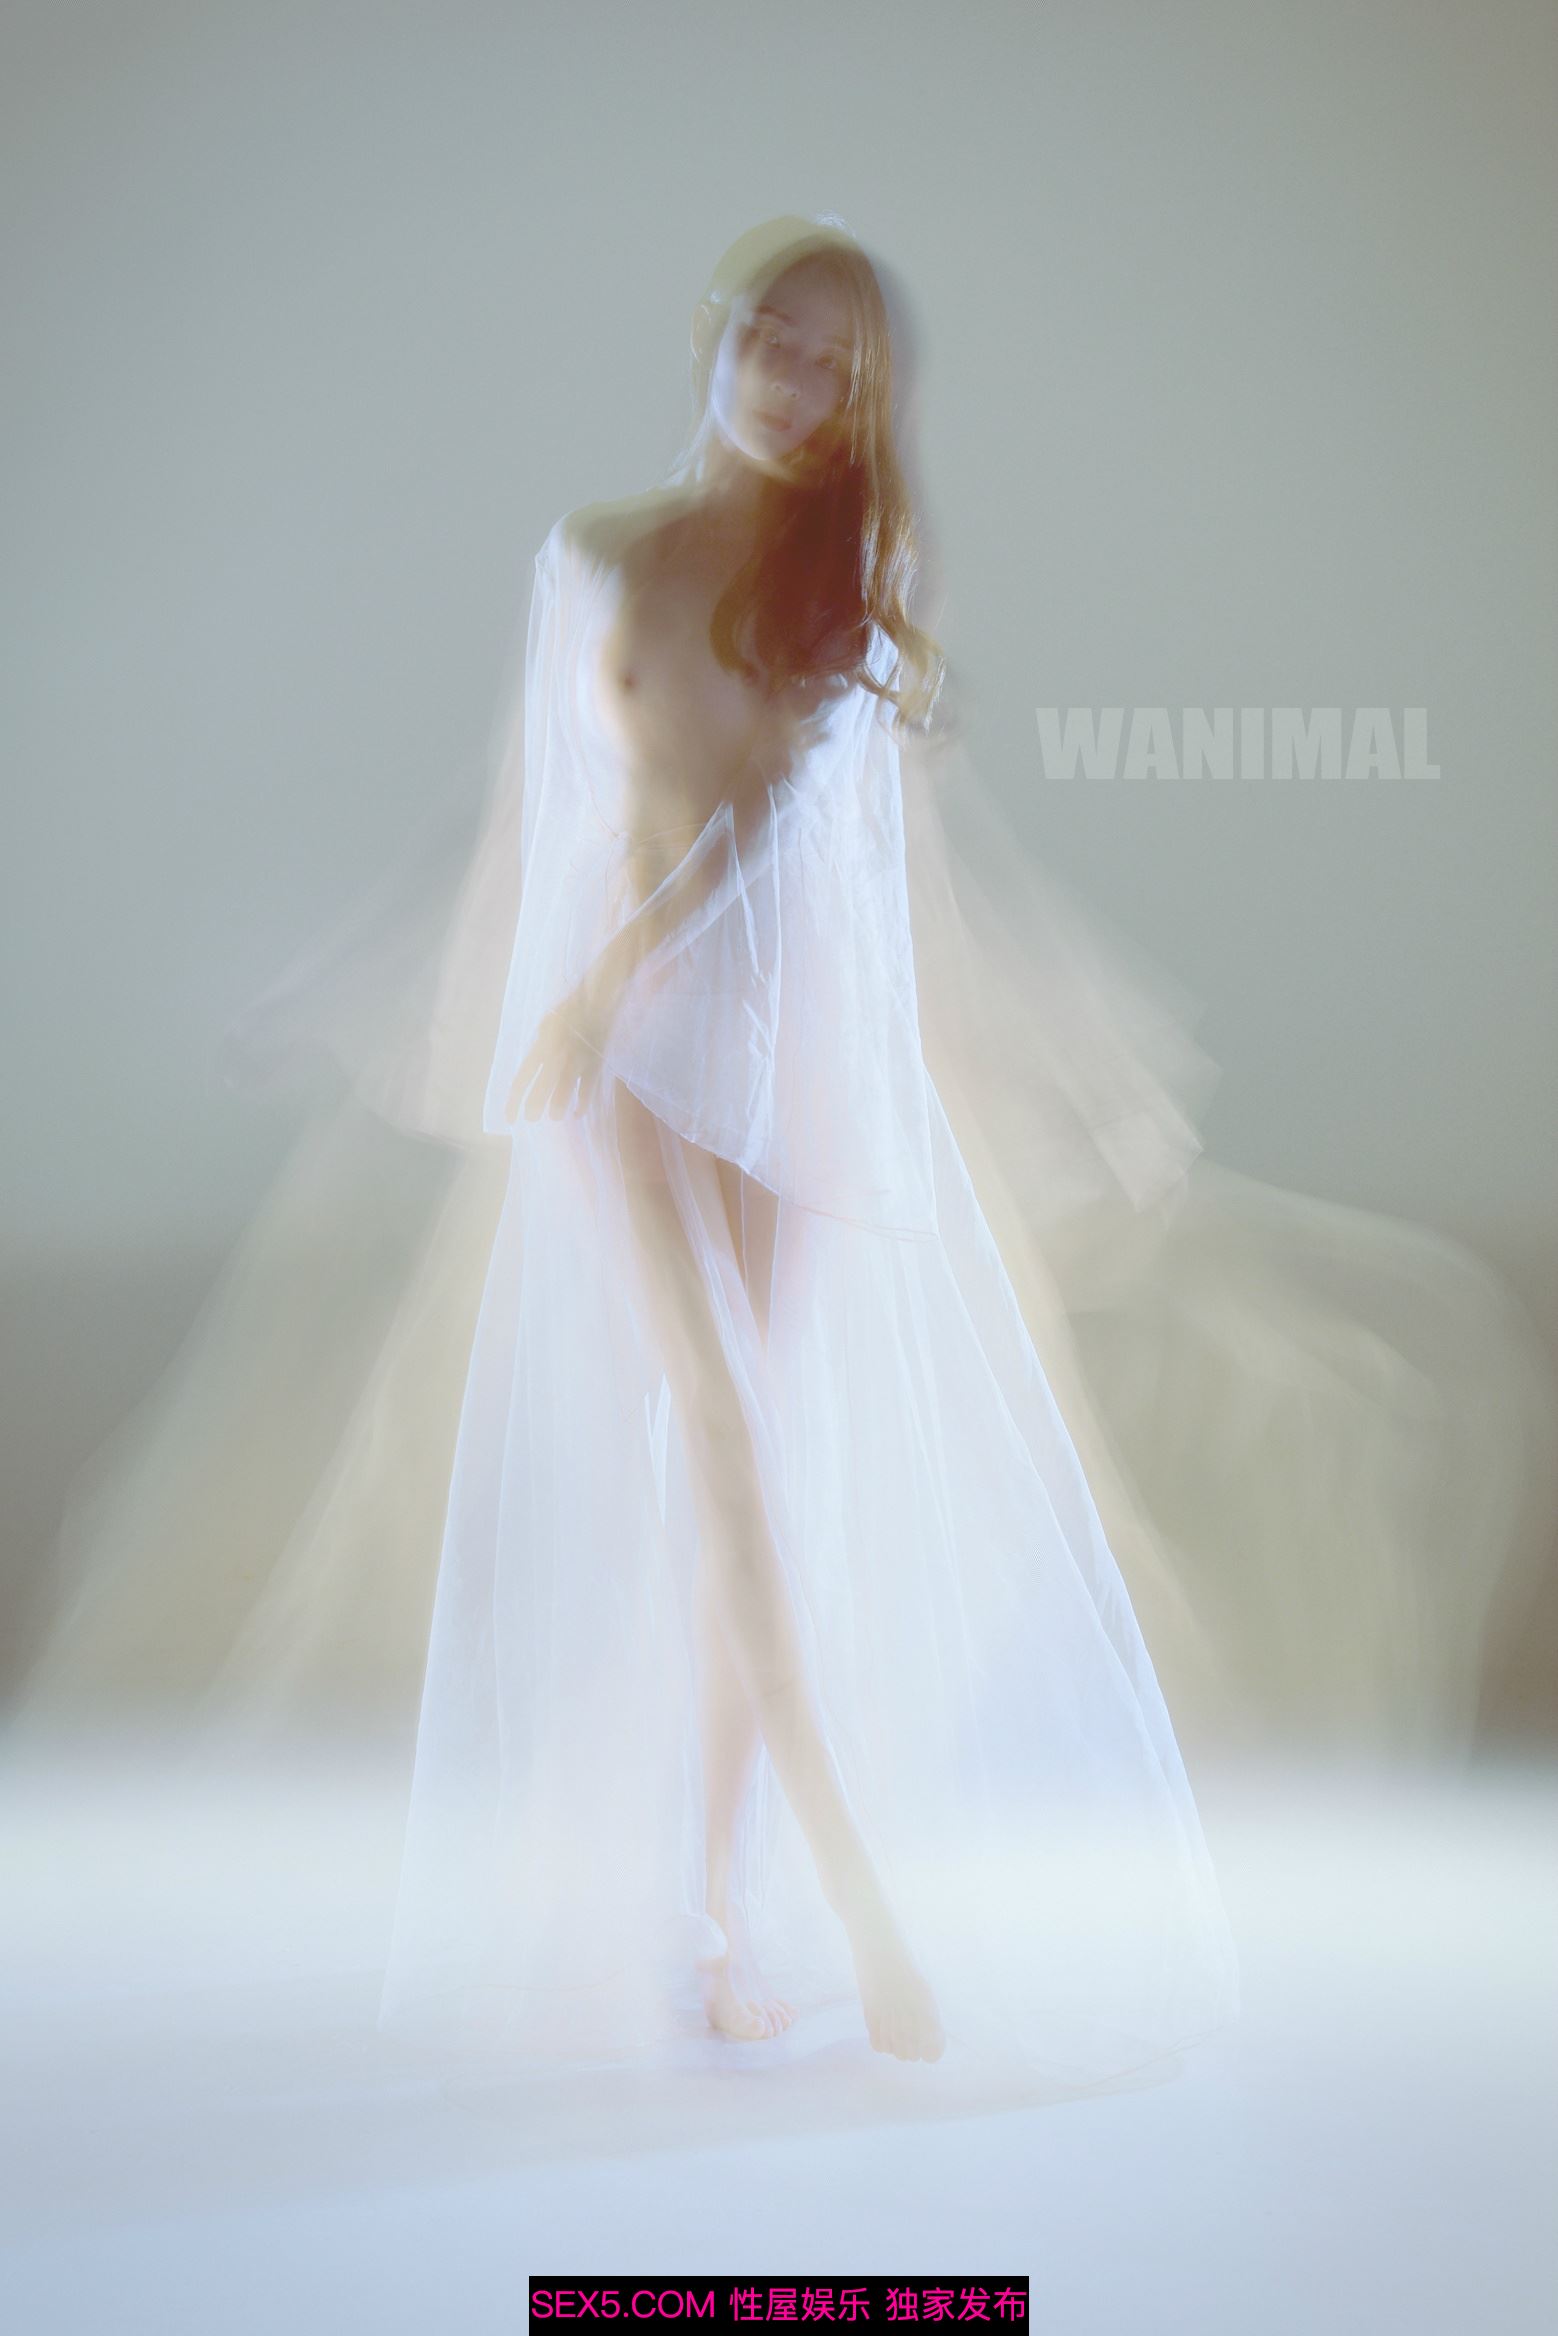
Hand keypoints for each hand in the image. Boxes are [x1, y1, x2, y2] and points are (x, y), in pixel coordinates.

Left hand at [505, 983, 612, 1124]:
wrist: (598, 998)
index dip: (514, 1100)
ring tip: (554, 1116)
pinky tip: (578, 1113)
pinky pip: (587, 1088)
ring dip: (557, 1107)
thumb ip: (540, 1042)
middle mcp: (557, 1055)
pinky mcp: (595, 1063)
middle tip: (531, 1119)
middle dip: (534, 1106)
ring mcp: (577, 1060)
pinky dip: (582, 1103)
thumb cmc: (571, 1008)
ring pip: (564, 1090)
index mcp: (542, 1045)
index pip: (522, 1078)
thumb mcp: (547, 1022)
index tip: (510, 1118)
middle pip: (541, 1087)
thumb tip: (536, 1061)